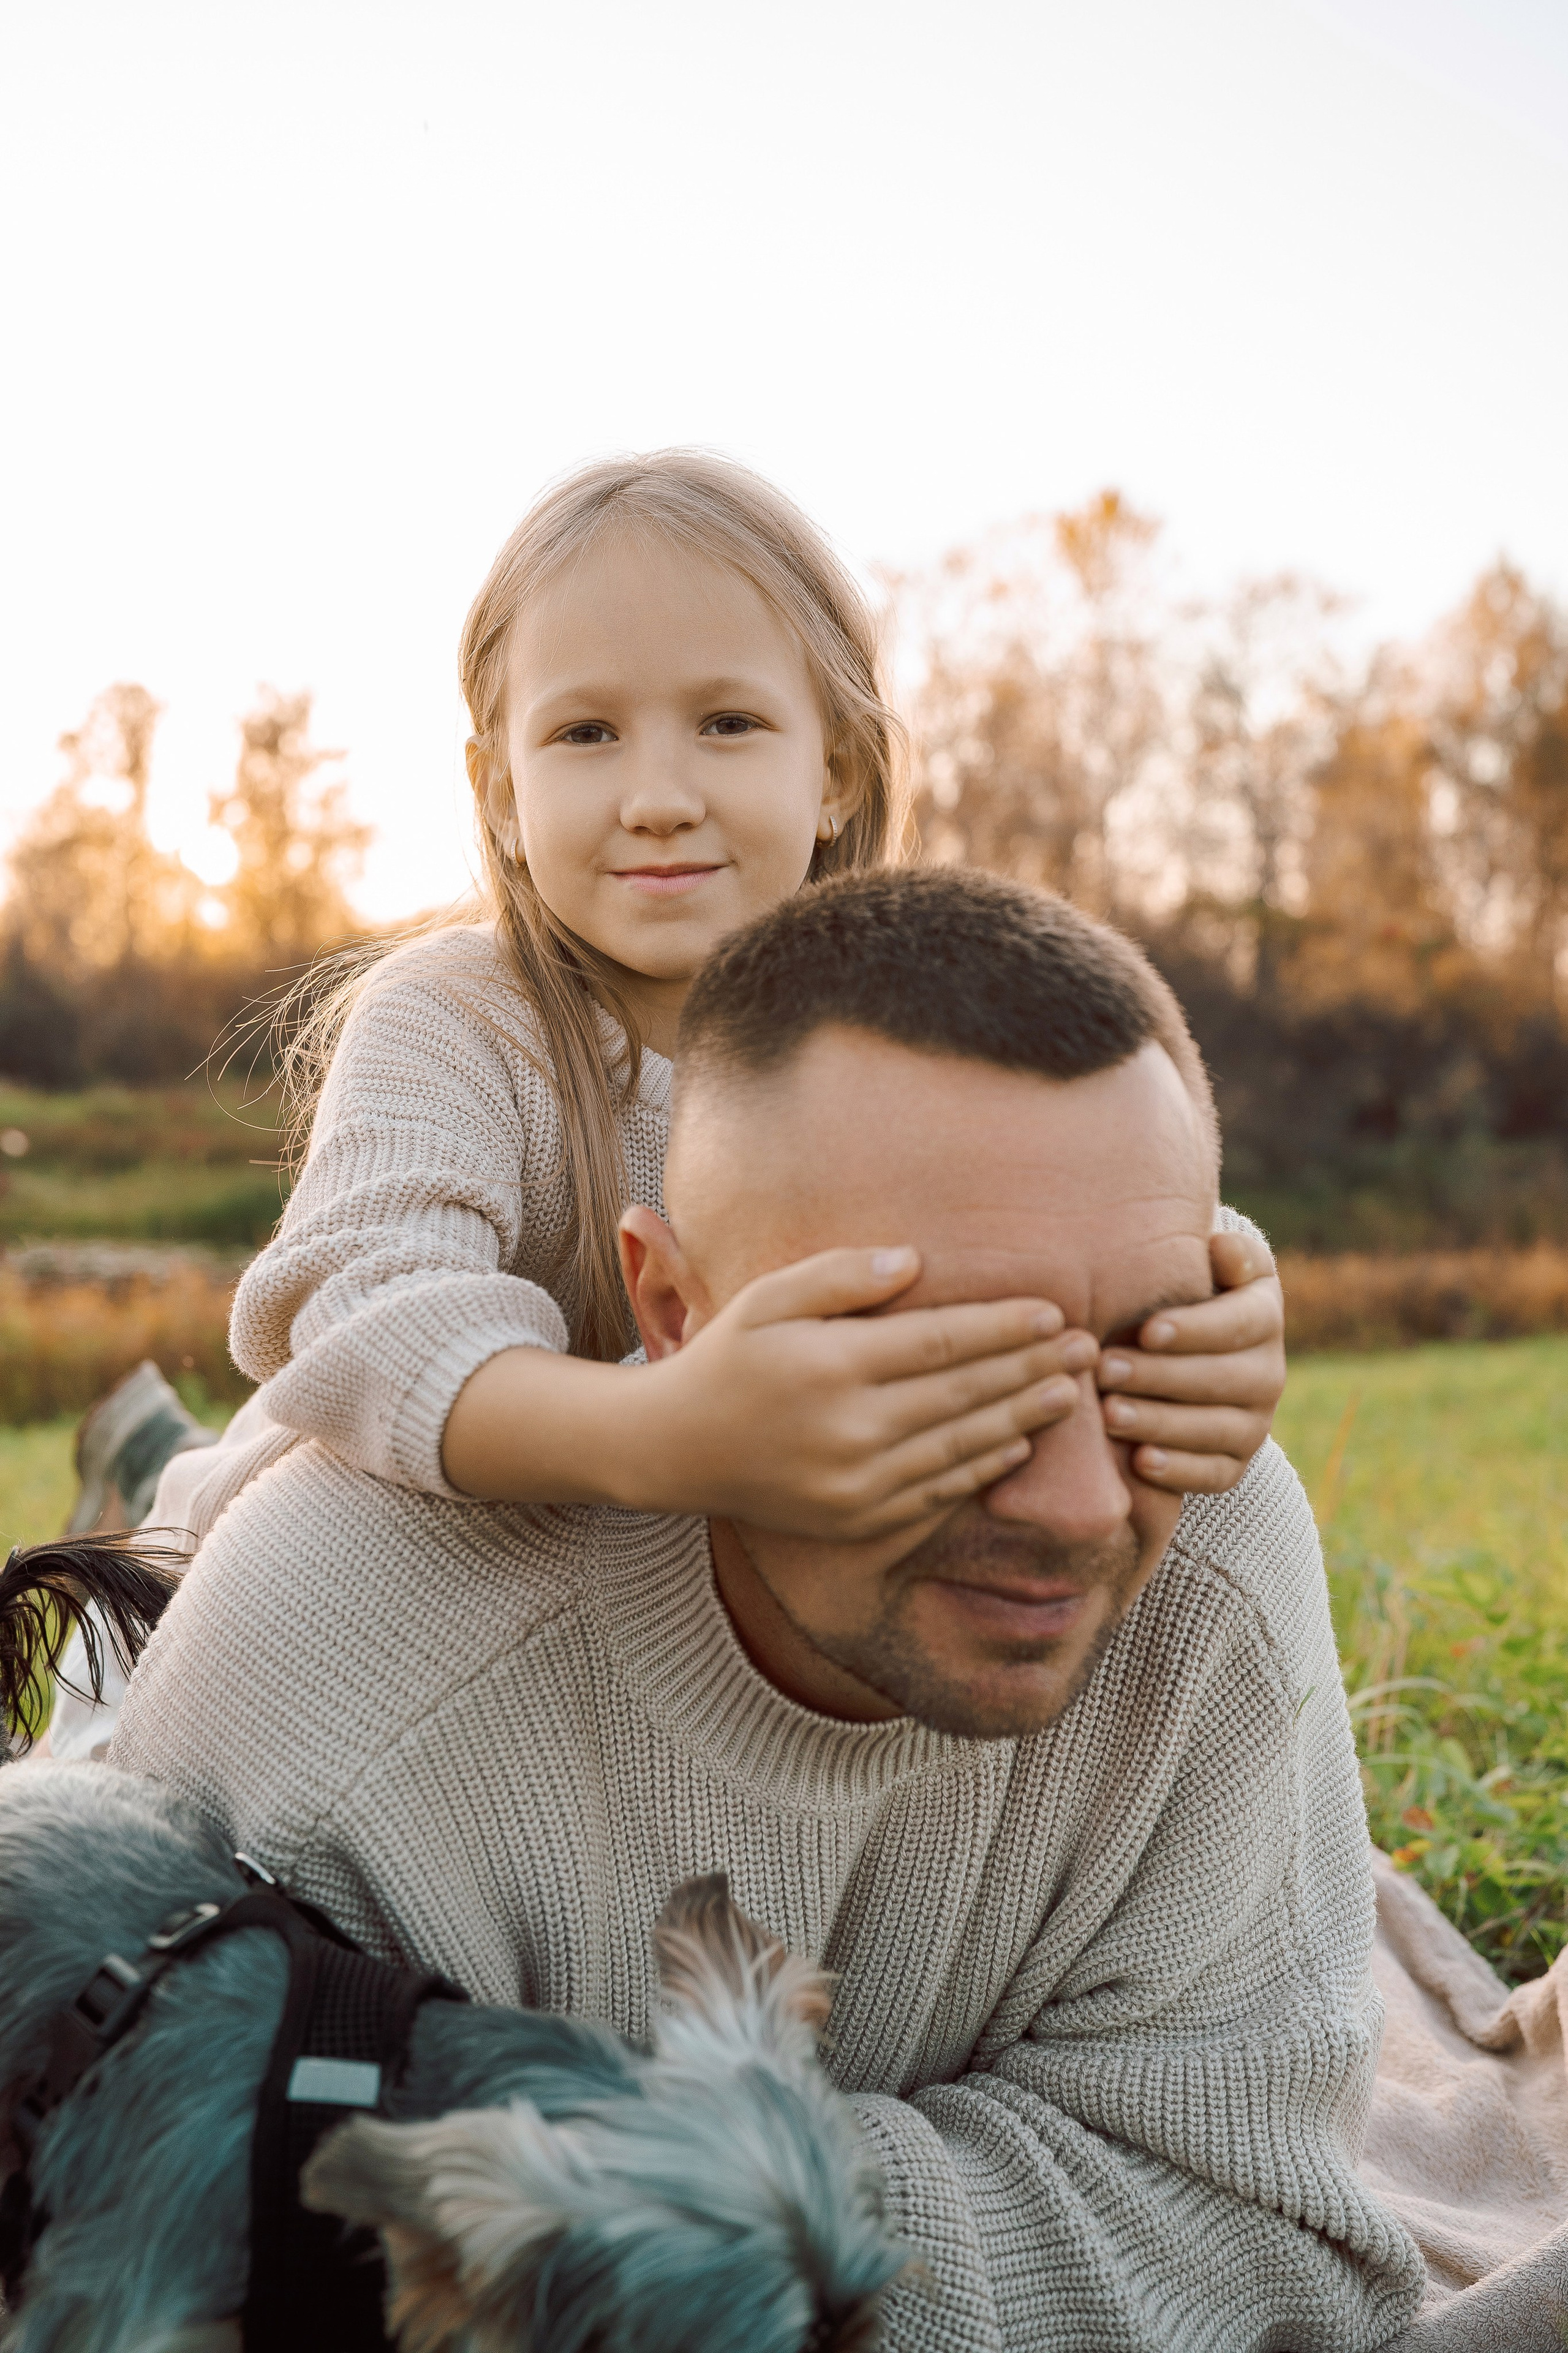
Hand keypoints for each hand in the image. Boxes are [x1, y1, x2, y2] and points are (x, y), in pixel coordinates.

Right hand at [624, 1246, 1098, 1539]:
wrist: (676, 1450)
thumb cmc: (727, 1357)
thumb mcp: (769, 1298)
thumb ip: (842, 1276)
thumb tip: (915, 1261)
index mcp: (833, 1366)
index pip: (942, 1342)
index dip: (1004, 1328)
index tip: (1054, 1313)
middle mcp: (851, 1430)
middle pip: (966, 1395)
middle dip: (1034, 1370)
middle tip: (1090, 1350)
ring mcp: (857, 1483)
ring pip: (963, 1447)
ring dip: (1024, 1418)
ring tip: (1071, 1394)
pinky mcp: (858, 1519)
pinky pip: (938, 1491)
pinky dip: (984, 1467)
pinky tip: (1018, 1442)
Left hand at [1096, 1230, 1284, 1495]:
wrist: (1182, 1350)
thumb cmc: (1180, 1293)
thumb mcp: (1205, 1265)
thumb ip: (1222, 1254)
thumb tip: (1221, 1250)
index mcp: (1263, 1316)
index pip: (1238, 1324)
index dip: (1194, 1329)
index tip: (1147, 1330)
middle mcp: (1269, 1374)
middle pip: (1221, 1379)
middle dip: (1159, 1377)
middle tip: (1105, 1370)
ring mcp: (1254, 1424)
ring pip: (1212, 1429)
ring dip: (1158, 1423)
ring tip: (1108, 1414)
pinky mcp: (1233, 1463)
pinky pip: (1213, 1475)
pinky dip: (1178, 1472)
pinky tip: (1139, 1462)